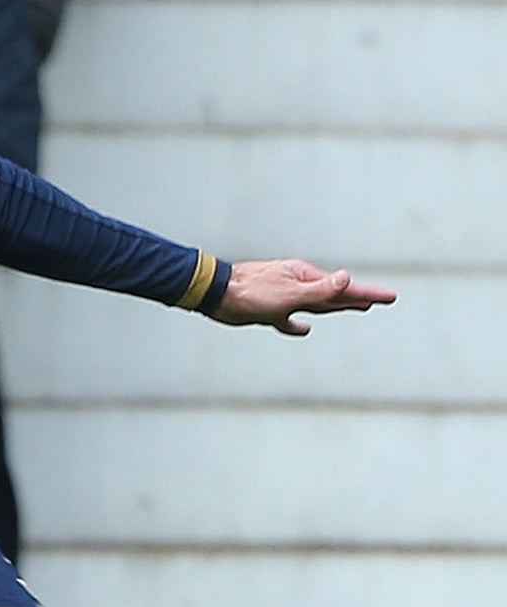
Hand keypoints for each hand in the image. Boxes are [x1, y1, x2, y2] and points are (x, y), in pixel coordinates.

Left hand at [211, 259, 395, 334]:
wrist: (214, 293)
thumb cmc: (250, 293)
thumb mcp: (289, 293)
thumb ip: (319, 290)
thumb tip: (347, 277)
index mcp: (305, 278)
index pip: (343, 288)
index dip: (368, 294)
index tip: (391, 297)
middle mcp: (297, 286)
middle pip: (333, 295)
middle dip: (357, 298)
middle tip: (380, 300)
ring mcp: (282, 298)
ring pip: (315, 305)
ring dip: (335, 307)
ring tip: (355, 308)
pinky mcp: (266, 311)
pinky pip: (288, 320)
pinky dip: (297, 326)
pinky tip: (303, 329)